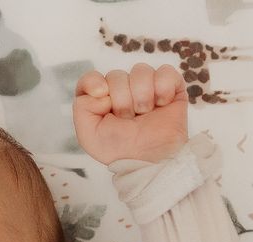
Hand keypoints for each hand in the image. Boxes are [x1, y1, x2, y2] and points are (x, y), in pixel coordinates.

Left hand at [73, 63, 189, 165]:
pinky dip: (163, 88)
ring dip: (142, 96)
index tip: (101, 94)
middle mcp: (124, 91)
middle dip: (122, 100)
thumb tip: (100, 87)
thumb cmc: (121, 151)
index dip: (94, 83)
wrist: (150, 160)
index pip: (92, 79)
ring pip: (141, 71)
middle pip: (116, 75)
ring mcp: (147, 88)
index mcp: (102, 101)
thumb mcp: (89, 135)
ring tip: (145, 115)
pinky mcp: (170, 87)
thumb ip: (81, 106)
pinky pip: (165, 72)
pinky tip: (162, 104)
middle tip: (128, 120)